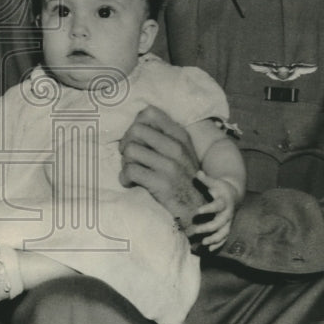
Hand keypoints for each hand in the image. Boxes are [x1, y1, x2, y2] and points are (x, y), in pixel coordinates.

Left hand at [119, 104, 202, 232]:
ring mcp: (169, 165)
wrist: (198, 210)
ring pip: (130, 150)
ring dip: (125, 162)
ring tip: (132, 171)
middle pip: (136, 129)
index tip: (136, 140)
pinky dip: (124, 178)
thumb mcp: (181, 153)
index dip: (136, 124)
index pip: (150, 112)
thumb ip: (163, 137)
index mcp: (180, 136)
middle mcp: (176, 147)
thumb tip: (135, 126)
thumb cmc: (183, 180)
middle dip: (126, 143)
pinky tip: (130, 183)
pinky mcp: (161, 183)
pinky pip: (130, 171)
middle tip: (130, 158)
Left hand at [190, 170, 238, 250]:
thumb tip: (198, 173)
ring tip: (203, 243)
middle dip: (208, 227)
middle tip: (195, 230)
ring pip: (223, 233)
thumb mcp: (214, 182)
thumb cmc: (219, 188)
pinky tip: (209, 250)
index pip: (216, 206)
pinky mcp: (227, 227)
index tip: (197, 211)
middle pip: (219, 223)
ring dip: (214, 239)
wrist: (233, 194)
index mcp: (223, 202)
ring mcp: (228, 222)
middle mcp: (227, 214)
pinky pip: (224, 238)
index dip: (208, 209)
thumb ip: (206, 179)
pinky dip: (218, 244)